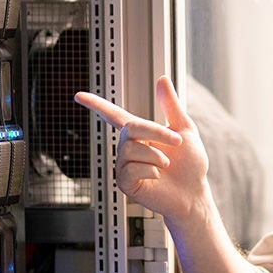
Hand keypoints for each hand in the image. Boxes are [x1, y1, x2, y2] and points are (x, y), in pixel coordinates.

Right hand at [73, 76, 211, 223]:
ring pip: (131, 149)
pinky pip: (130, 169)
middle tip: (177, 141)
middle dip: (157, 132)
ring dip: (156, 155)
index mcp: (141, 134)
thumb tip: (162, 79)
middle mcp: (129, 149)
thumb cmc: (190, 165)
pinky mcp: (126, 183)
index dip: (96, 105)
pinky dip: (150, 170)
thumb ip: (171, 105)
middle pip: (130, 129)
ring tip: (166, 164)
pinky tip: (156, 176)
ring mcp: (125, 166)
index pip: (114, 115)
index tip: (79, 96)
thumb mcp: (184, 129)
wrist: (194, 193)